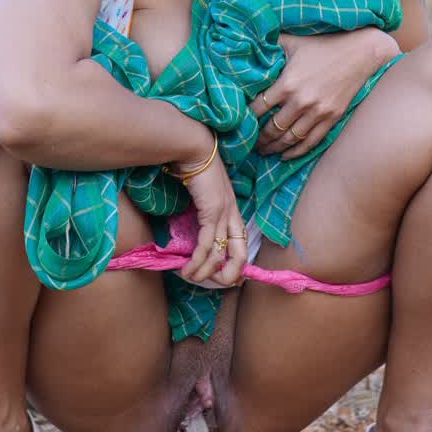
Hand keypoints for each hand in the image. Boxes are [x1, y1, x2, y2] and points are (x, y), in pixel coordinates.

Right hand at [176, 153, 247, 288]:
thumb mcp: (204, 194)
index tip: (222, 278)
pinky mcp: (212, 212)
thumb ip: (204, 211)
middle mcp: (232, 214)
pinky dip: (198, 260)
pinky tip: (188, 267)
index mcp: (233, 211)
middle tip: (210, 283)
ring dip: (203, 271)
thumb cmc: (195, 168)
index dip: (237, 266)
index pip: (242, 244)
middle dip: (228, 275)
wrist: (194, 149)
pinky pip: (207, 244)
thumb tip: (194, 231)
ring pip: (220, 253)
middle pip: (240, 255)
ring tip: (189, 277)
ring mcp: (224, 213)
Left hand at [253, 30, 398, 159]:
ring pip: (289, 139)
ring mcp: (317, 112)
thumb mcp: (293, 41)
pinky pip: (310, 142)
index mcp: (287, 83)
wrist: (360, 53)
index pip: (258, 108)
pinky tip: (285, 155)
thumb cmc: (324, 44)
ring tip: (263, 150)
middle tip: (248, 142)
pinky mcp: (331, 118)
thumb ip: (270, 44)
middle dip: (258, 138)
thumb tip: (247, 42)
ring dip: (274, 147)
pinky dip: (296, 151)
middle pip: (272, 128)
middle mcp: (301, 101)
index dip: (246, 117)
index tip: (239, 121)